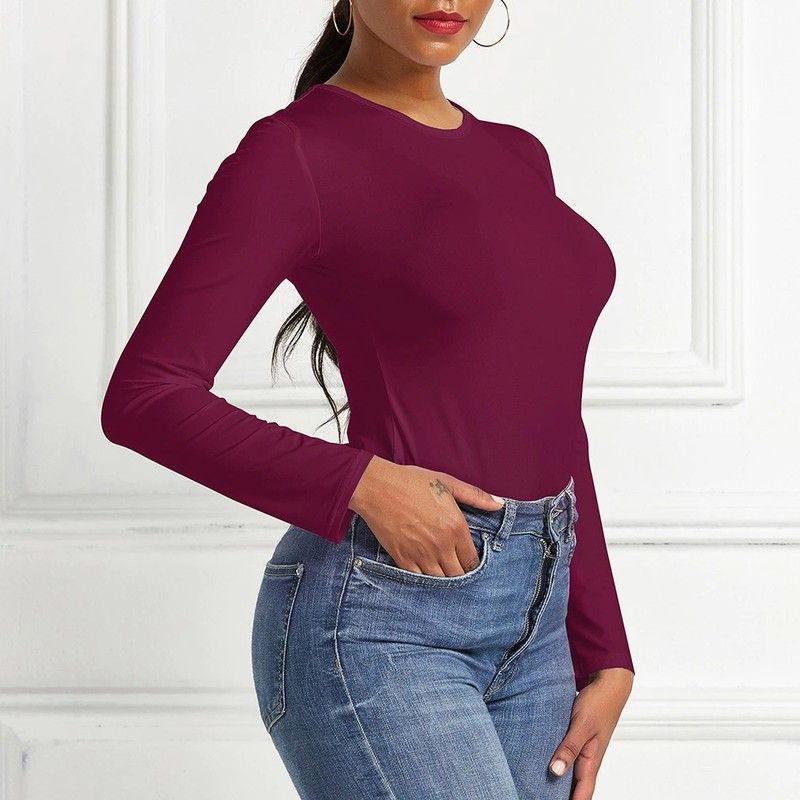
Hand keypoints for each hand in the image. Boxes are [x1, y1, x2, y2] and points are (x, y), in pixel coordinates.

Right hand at [348, 456, 504, 576]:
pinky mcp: (402, 559)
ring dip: (443, 578)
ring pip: (440, 581)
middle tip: (456, 568)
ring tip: (442, 572)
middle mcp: (441, 545)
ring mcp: (421, 555)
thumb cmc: (411, 482)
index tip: (468, 559)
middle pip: (459, 575)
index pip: (473, 560)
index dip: (473, 563)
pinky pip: (418, 580)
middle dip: (460, 573)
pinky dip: (423, 580)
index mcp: (456, 527)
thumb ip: (476, 496)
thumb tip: (499, 504)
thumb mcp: (447, 483)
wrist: (376, 487)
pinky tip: (424, 573)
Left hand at [548, 668, 633, 798]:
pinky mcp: (578, 738)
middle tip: (541, 795)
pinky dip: (559, 762)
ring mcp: (584, 748)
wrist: (607, 683)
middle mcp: (588, 758)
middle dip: (563, 795)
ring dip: (560, 781)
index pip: (583, 793)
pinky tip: (546, 763)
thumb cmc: (599, 703)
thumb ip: (570, 748)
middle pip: (576, 786)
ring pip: (571, 772)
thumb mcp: (582, 725)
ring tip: (541, 787)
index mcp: (592, 760)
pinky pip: (568, 756)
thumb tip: (556, 771)